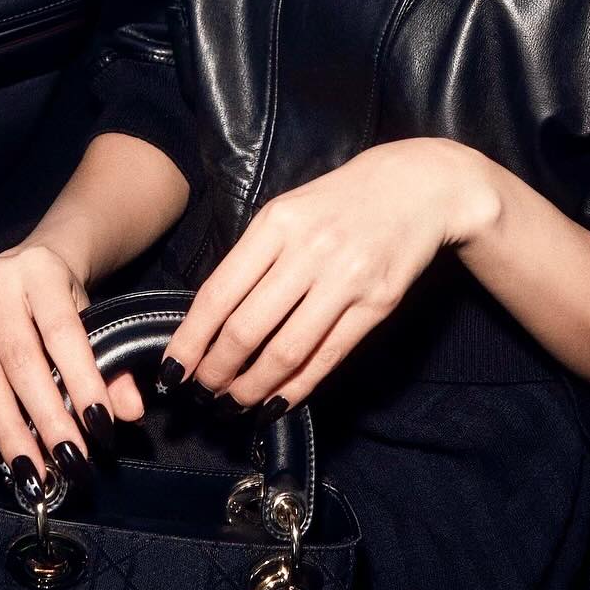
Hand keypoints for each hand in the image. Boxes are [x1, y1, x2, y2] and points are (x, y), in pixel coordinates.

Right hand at [0, 239, 144, 479]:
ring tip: (35, 472)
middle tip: (68, 461)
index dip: (82, 382)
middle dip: (46, 419)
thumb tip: (130, 412)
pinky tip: (4, 455)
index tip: (100, 428)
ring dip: (11, 434)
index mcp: (39, 268)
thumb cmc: (63, 300)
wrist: (23, 270)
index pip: (63, 333)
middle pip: (20, 361)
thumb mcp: (94, 317)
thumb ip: (114, 361)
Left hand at [158, 139, 483, 412]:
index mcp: (276, 223)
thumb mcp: (287, 210)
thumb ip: (252, 258)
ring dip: (253, 387)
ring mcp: (346, 279)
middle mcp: (309, 250)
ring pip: (287, 350)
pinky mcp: (377, 303)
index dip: (191, 341)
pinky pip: (328, 356)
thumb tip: (210, 320)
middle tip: (202, 392)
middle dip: (217, 371)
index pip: (219, 294)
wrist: (417, 187)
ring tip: (235, 403)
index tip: (172, 370)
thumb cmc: (339, 202)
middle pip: (247, 328)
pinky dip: (297, 386)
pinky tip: (277, 401)